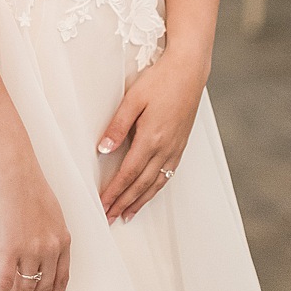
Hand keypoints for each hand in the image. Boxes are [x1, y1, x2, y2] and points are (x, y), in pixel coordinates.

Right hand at [0, 157, 70, 290]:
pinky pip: (6, 281)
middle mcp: (50, 250)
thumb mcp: (51, 212)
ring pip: (24, 289)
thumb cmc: (27, 185)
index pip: (61, 279)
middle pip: (43, 288)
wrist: (13, 173)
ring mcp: (30, 251)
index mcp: (62, 241)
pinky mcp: (8, 249)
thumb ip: (50, 232)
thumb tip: (42, 245)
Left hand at [96, 51, 205, 222]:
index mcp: (151, 138)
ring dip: (140, 201)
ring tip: (126, 215)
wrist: (189, 71)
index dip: (114, 192)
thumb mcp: (132, 99)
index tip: (101, 205)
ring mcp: (175, 148)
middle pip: (141, 184)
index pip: (128, 173)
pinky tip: (148, 194)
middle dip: (124, 203)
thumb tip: (103, 150)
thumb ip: (117, 126)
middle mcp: (165, 148)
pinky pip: (167, 174)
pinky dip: (155, 189)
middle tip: (108, 218)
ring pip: (156, 183)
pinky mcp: (181, 145)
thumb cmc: (158, 81)